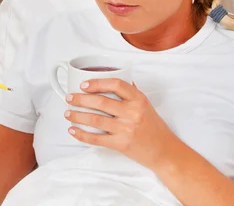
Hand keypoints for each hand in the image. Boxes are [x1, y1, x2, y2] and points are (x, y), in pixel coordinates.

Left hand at [64, 78, 179, 169]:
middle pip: (100, 102)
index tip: (84, 84)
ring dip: (77, 116)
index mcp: (138, 99)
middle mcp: (132, 112)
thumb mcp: (146, 105)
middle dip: (80, 99)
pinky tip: (73, 130)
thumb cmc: (154, 128)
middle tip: (70, 98)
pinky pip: (96, 138)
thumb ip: (130, 93)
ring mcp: (126, 129)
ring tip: (68, 113)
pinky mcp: (121, 144)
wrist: (165, 151)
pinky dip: (82, 134)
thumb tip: (112, 80)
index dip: (97, 83)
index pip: (116, 84)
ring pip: (95, 119)